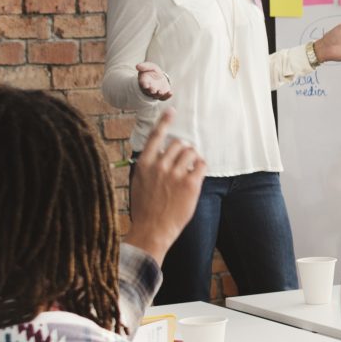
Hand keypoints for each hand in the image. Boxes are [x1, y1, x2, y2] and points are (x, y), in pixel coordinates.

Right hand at [126, 111, 207, 263]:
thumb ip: (148, 168)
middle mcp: (159, 166)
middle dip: (184, 150)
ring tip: (191, 170)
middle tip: (185, 161)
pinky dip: (201, 167)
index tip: (172, 111)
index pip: (155, 136)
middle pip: (178, 144)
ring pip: (191, 152)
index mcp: (144, 164)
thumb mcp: (138, 184)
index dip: (164, 122)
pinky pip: (202, 165)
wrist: (151, 230)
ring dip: (194, 158)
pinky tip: (197, 175)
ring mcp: (175, 174)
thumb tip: (159, 156)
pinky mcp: (190, 184)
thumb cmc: (145, 210)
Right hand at [135, 63, 173, 101]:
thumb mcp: (149, 66)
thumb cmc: (152, 71)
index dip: (144, 84)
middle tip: (153, 90)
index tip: (145, 85)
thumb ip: (144, 66)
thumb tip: (137, 66)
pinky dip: (167, 96)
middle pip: (149, 91)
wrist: (159, 76)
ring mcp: (156, 92)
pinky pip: (164, 97)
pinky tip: (170, 93)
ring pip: (156, 95)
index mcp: (144, 81)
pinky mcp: (162, 94)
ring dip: (159, 94)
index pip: (143, 83)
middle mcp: (149, 88)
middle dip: (151, 90)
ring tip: (161, 92)